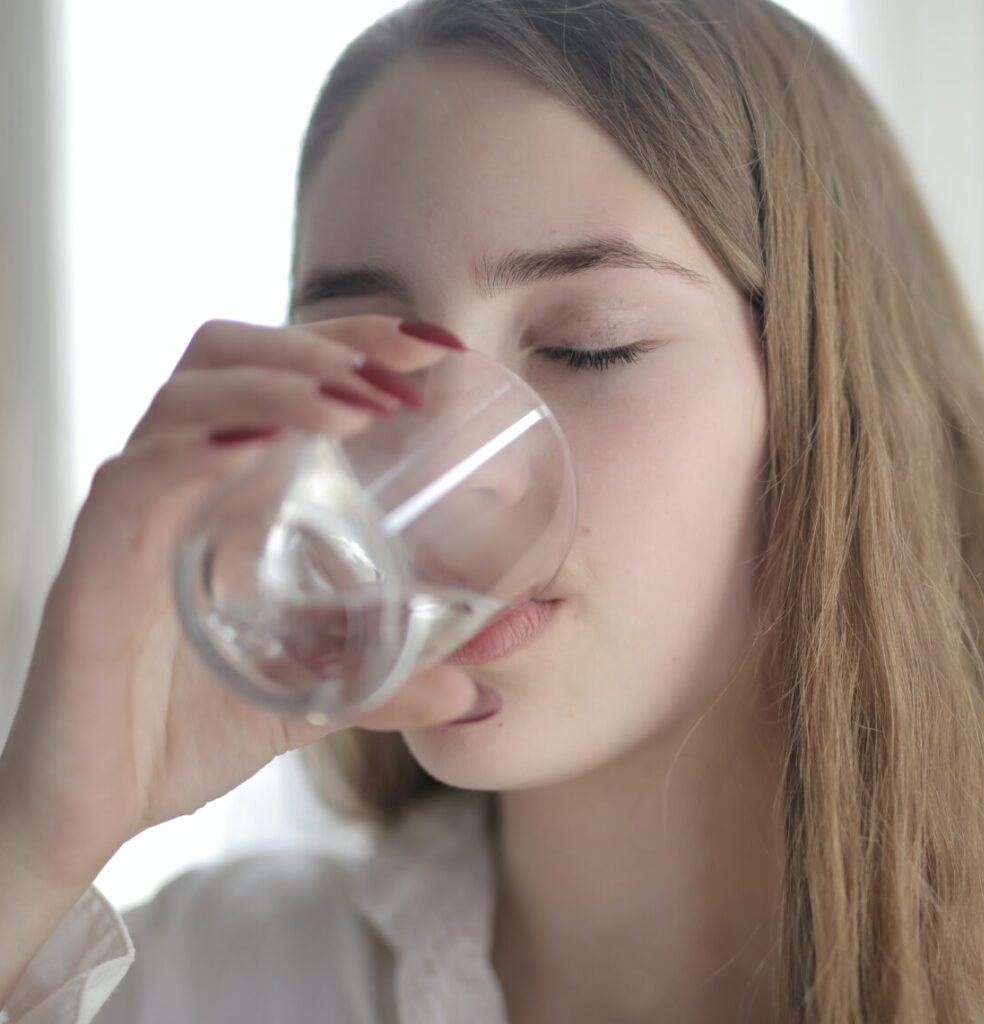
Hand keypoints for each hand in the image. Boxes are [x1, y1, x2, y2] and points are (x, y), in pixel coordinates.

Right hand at [0, 316, 480, 889]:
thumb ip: (386, 688)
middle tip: (403, 370)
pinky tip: (259, 449)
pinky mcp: (94, 564)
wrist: (92, 809)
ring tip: (355, 405)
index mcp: (227, 494)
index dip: (352, 342)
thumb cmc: (184, 735)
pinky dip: (198, 450)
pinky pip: (139, 480)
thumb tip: (475, 694)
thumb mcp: (310, 700)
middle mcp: (179, 483)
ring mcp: (134, 514)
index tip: (436, 346)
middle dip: (322, 345)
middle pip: (231, 355)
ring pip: (188, 398)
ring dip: (277, 385)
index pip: (280, 374)